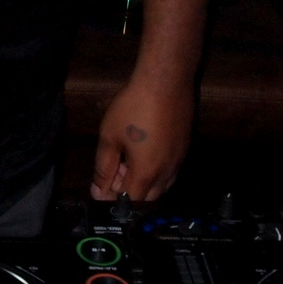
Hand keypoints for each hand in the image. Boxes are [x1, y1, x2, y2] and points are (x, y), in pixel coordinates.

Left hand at [90, 75, 194, 201]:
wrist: (165, 82)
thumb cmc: (133, 107)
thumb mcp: (110, 136)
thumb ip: (103, 167)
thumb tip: (98, 191)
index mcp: (147, 172)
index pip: (130, 201)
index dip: (113, 199)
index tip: (101, 187)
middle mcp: (167, 172)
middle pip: (148, 197)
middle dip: (128, 191)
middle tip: (113, 168)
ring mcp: (179, 161)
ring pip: (161, 186)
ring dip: (143, 182)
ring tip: (125, 158)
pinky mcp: (184, 149)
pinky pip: (170, 172)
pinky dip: (155, 172)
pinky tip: (142, 152)